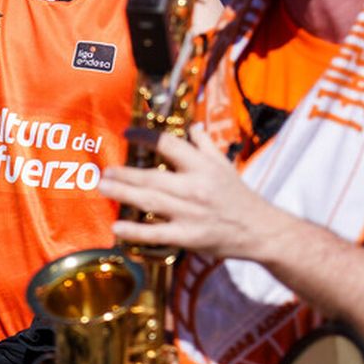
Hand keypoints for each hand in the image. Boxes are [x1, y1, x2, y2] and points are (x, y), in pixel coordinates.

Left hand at [102, 127, 275, 260]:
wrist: (259, 230)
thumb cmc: (239, 195)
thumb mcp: (224, 164)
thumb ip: (205, 145)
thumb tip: (191, 126)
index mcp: (203, 166)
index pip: (169, 145)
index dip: (145, 138)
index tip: (127, 133)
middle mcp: (195, 187)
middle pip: (153, 177)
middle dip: (126, 173)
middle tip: (105, 170)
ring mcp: (190, 214)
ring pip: (151, 201)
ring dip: (124, 194)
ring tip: (104, 187)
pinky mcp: (189, 237)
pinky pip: (158, 233)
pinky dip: (136, 231)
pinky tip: (117, 227)